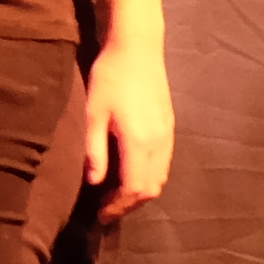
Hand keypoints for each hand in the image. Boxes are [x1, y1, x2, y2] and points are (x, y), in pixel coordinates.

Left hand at [86, 37, 175, 218]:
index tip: (101, 215)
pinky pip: (164, 163)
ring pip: (161, 177)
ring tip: (115, 195)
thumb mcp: (93, 113)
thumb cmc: (109, 77)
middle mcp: (159, 142)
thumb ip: (94, 150)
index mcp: (140, 141)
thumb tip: (94, 183)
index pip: (135, 188)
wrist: (138, 47)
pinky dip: (149, 176)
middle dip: (130, 204)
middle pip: (151, 188)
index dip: (118, 207)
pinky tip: (130, 173)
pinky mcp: (170, 126)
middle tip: (106, 210)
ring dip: (140, 192)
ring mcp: (168, 134)